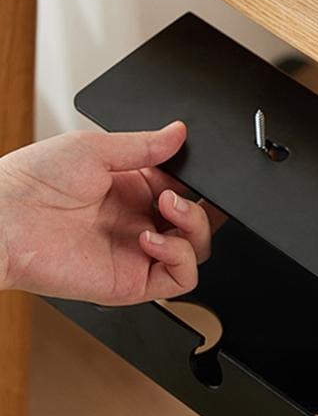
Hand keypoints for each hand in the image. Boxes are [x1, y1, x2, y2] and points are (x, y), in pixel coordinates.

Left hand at [0, 121, 224, 303]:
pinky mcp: (136, 282)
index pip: (185, 191)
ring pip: (196, 251)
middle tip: (177, 196)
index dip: (197, 186)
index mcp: (132, 190)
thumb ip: (143, 145)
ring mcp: (139, 254)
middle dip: (200, 209)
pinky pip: (182, 280)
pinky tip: (152, 240)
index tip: (195, 173)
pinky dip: (180, 258)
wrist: (4, 221)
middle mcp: (139, 223)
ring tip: (168, 211)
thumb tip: (178, 133)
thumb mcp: (93, 148)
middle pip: (197, 225)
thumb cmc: (32, 183)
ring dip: (194, 230)